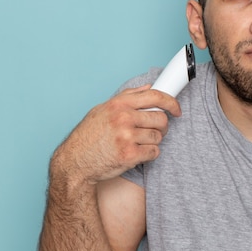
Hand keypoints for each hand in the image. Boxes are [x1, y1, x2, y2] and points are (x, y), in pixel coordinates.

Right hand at [51, 85, 180, 184]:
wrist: (74, 162)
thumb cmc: (88, 136)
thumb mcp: (102, 109)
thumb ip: (127, 97)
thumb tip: (149, 87)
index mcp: (118, 104)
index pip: (155, 96)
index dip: (171, 102)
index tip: (177, 109)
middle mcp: (123, 118)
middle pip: (161, 119)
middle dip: (162, 127)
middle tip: (154, 131)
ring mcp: (127, 137)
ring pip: (158, 137)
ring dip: (153, 142)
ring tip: (138, 143)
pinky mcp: (129, 155)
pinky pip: (154, 152)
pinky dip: (149, 154)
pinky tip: (136, 153)